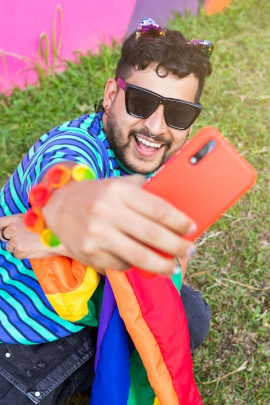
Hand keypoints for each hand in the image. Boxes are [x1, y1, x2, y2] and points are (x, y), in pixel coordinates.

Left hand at [0, 214, 69, 259]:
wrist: (57, 238)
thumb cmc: (47, 228)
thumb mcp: (33, 219)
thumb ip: (20, 221)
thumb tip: (11, 227)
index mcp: (16, 219)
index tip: (2, 232)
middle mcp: (13, 228)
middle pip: (4, 237)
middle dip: (11, 239)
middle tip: (23, 239)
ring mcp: (16, 240)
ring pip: (10, 247)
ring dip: (18, 247)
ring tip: (31, 244)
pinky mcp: (19, 250)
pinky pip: (17, 255)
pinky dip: (23, 254)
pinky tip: (32, 249)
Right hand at [42, 175, 196, 274]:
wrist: (57, 206)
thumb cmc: (95, 195)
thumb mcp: (118, 185)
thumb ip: (143, 193)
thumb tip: (176, 212)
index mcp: (117, 190)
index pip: (158, 208)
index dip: (179, 221)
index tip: (192, 228)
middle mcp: (106, 212)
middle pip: (153, 235)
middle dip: (178, 246)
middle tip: (190, 250)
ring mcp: (97, 235)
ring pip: (139, 257)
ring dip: (163, 265)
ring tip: (174, 266)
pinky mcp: (90, 254)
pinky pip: (122, 264)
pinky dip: (135, 265)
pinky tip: (140, 261)